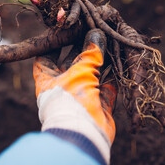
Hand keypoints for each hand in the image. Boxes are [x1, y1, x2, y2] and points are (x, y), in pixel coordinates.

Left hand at [33, 29, 116, 163]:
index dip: (53, 44)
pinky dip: (112, 74)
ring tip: (108, 42)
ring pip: (91, 73)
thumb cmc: (71, 99)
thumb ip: (90, 52)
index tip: (64, 31)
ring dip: (100, 60)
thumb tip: (96, 33)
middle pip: (71, 63)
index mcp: (48, 79)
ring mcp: (81, 95)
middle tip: (92, 32)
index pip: (45, 57)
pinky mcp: (98, 103)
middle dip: (82, 49)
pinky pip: (106, 85)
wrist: (83, 133)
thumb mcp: (80, 70)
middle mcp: (63, 87)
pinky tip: (119, 60)